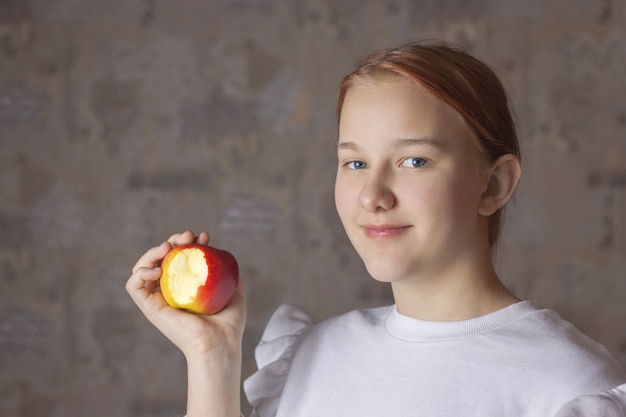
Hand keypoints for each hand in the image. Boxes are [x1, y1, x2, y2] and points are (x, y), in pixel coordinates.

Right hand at [126, 230, 245, 358]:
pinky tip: (158, 269)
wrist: (220, 343)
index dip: (188, 243)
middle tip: (188, 236)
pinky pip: (133, 286)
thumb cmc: (229, 323)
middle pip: (160, 259)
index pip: (179, 259)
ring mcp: (159, 300)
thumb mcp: (233, 289)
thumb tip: (224, 255)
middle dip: (173, 240)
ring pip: (142, 268)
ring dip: (151, 252)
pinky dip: (140, 272)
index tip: (204, 237)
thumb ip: (228, 272)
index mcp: (186, 288)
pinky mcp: (149, 308)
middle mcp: (170, 293)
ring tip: (169, 246)